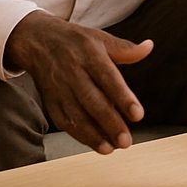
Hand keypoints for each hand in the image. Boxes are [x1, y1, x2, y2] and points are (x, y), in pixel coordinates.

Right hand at [6, 12, 152, 154]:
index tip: (138, 115)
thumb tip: (148, 47)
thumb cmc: (75, 41)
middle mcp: (73, 72)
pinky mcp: (51, 101)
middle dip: (109, 123)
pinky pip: (65, 122)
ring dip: (94, 135)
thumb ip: (125, 48)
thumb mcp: (100, 38)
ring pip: (77, 115)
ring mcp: (60, 88)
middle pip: (92, 101)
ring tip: (112, 148)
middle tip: (126, 141)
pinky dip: (80, 135)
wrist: (38, 41)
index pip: (108, 78)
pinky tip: (97, 144)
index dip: (123, 97)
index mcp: (89, 54)